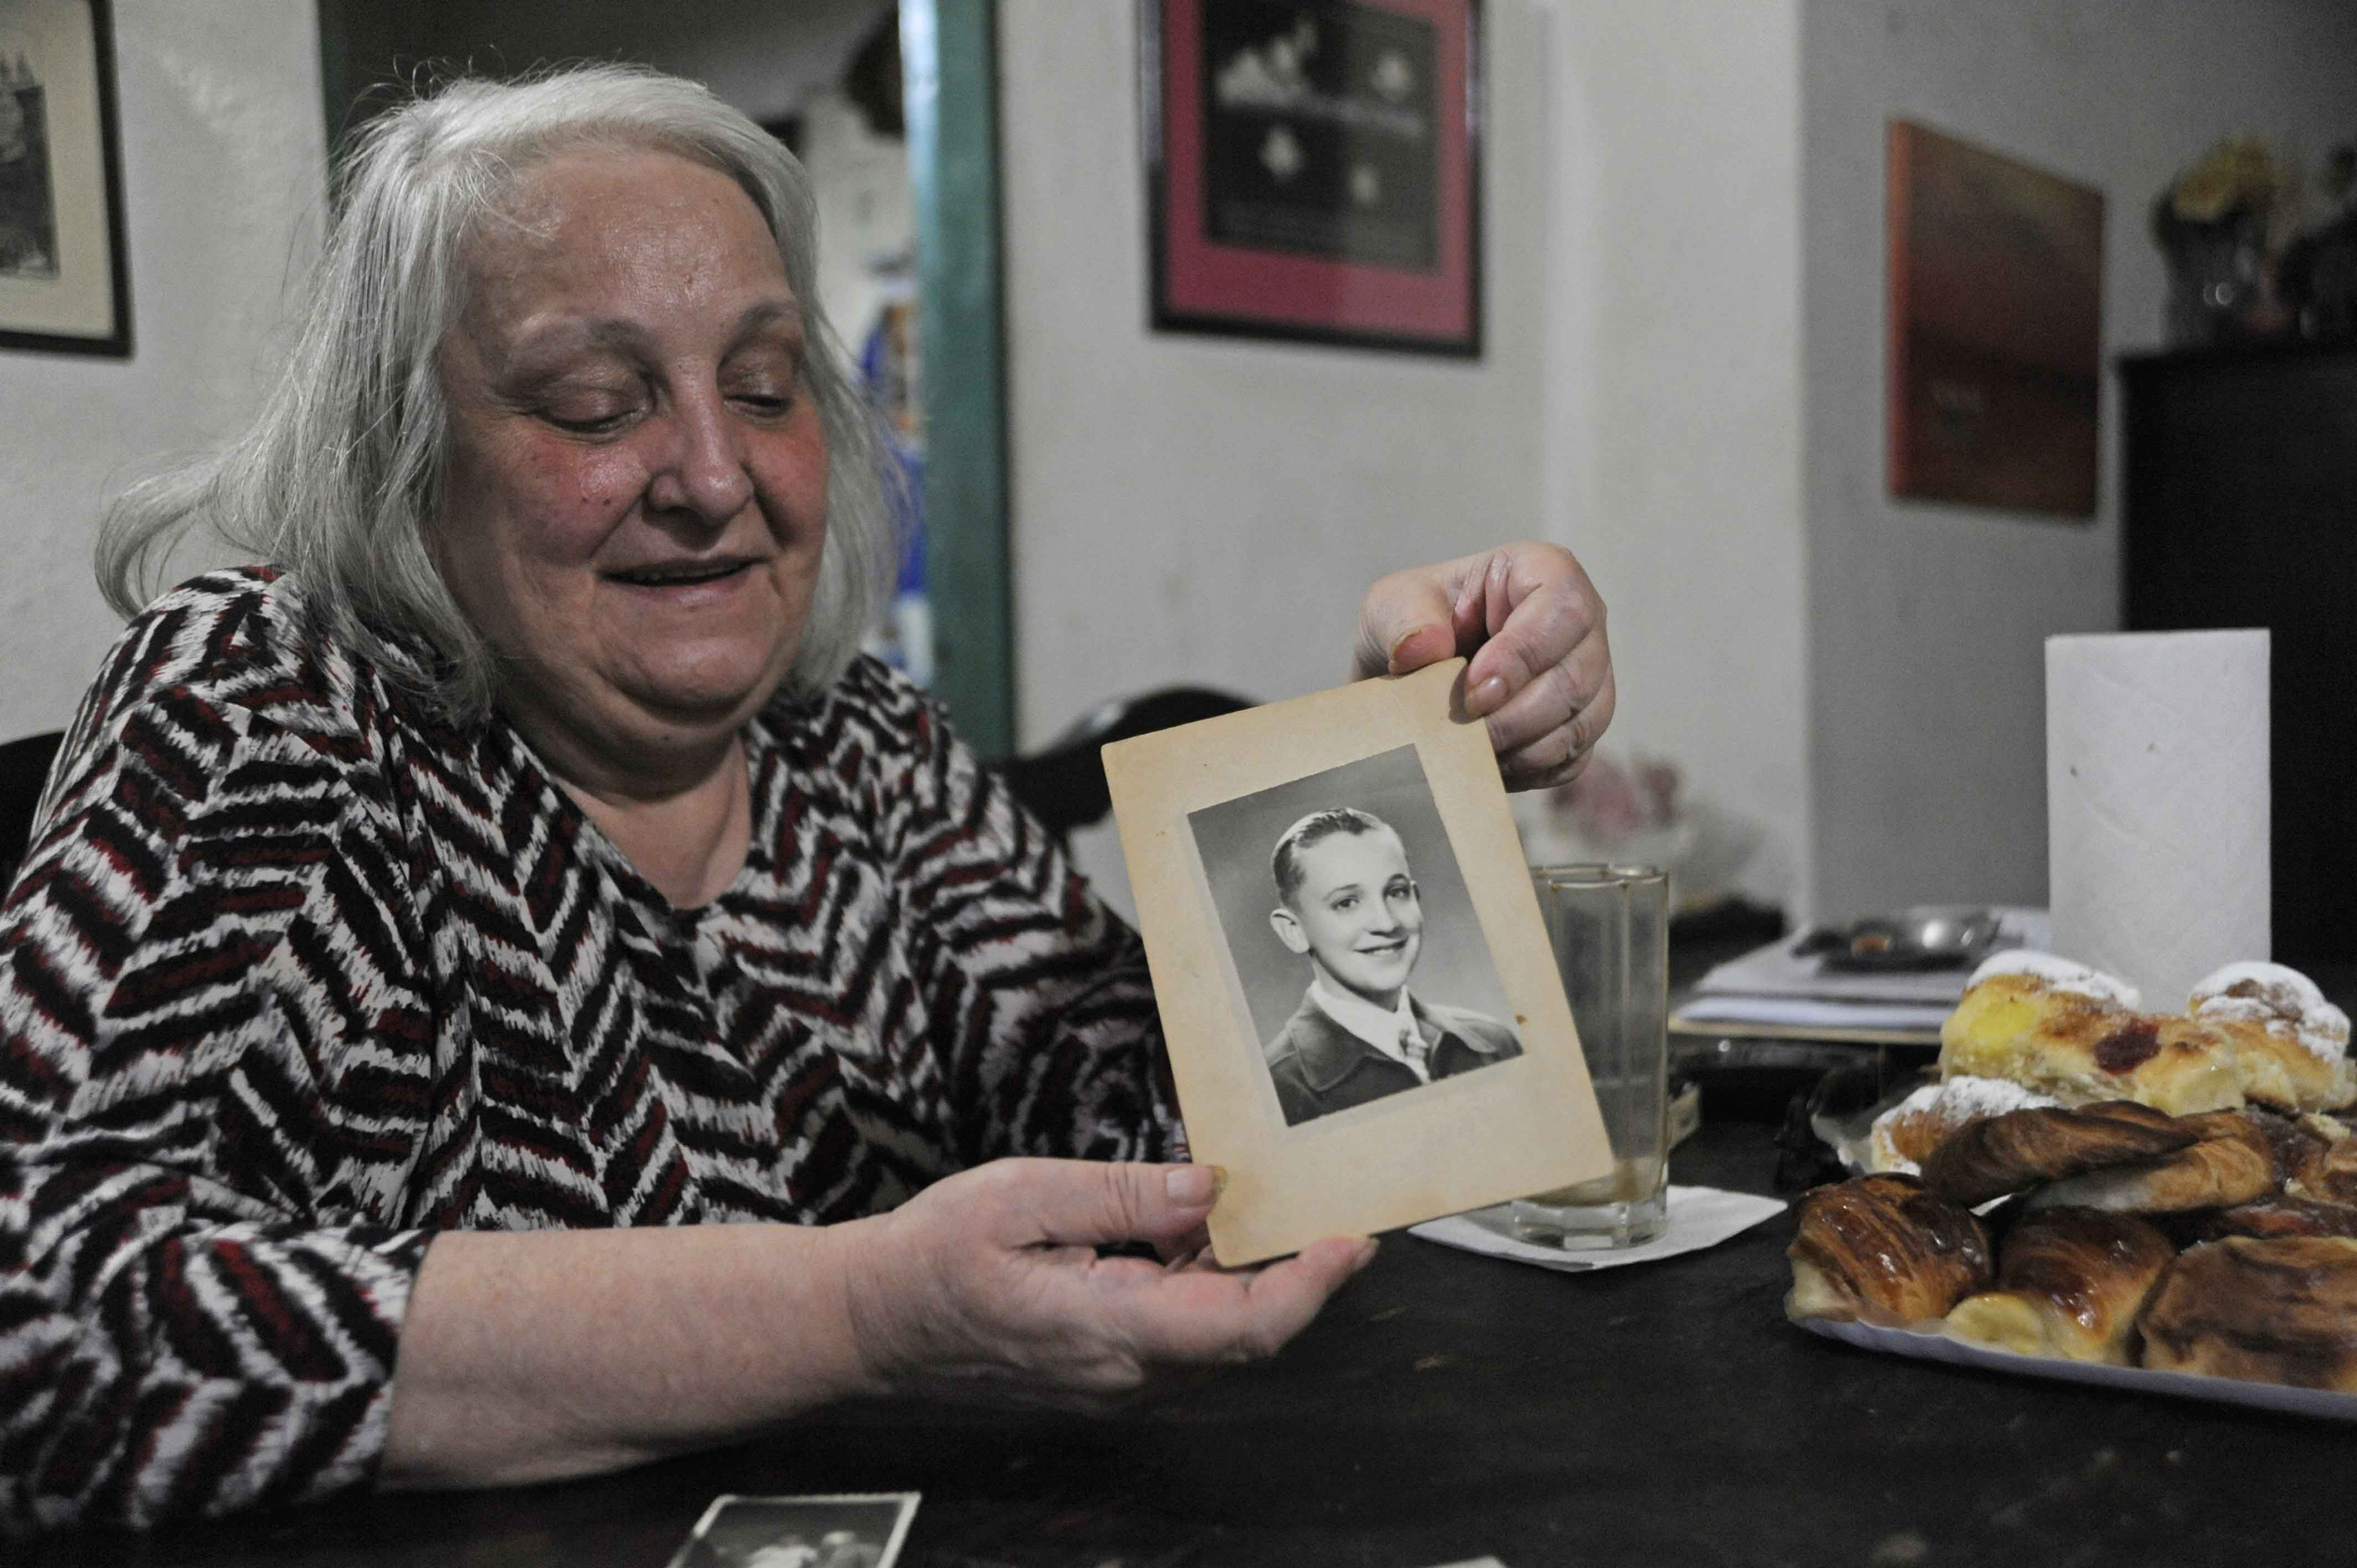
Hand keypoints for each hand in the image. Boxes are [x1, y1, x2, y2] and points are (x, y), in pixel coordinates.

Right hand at [842, 1159, 1375, 1407]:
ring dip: (1246, 1270)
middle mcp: (1124, 1373)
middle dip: (1294, 1268)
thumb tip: (1211, 1188)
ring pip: (1216, 1333)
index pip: (1242, 1326)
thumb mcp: (1021, 1195)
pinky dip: (1205, 1281)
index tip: (1350, 1239)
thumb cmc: (933, 1256)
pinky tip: (1192, 1228)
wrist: (871, 1323)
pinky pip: (1182, 1333)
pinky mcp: (1108, 1371)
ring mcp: (1117, 1381)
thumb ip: (1124, 1193)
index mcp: (1107, 1329)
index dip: (1309, 1286)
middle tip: (1324, 1197)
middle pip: (1244, 1333)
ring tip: (1255, 1197)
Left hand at [1353, 542, 1615, 790]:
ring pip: (1582, 723)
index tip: (1473, 692)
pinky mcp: (1581, 727)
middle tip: (1462, 730)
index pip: (1563, 610)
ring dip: (1519, 748)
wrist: (1409, 676)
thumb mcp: (1392, 605)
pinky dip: (1526, 770)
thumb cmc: (1411, 624)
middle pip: (1577, 677)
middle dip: (1514, 717)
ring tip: (1467, 748)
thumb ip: (1404, 619)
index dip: (1523, 656)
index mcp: (1544, 573)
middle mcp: (1581, 625)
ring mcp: (1590, 679)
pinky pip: (1571, 760)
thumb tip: (1422, 649)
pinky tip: (1485, 762)